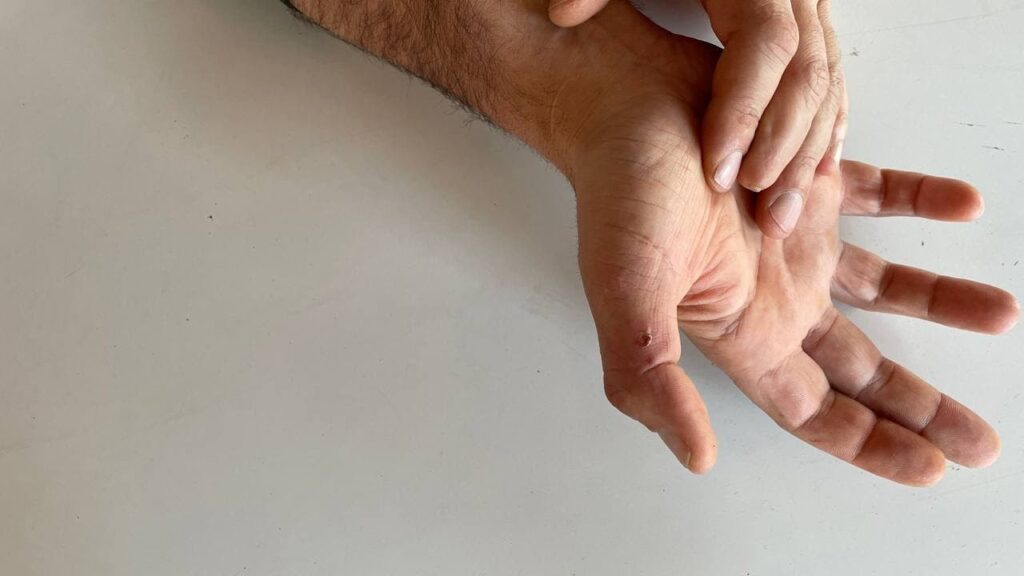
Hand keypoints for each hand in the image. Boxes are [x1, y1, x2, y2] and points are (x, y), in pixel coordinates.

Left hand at [551, 0, 847, 238]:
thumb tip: (565, 12)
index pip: (765, 45)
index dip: (744, 111)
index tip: (716, 168)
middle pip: (805, 74)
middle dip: (781, 146)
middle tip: (752, 201)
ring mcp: (804, 12)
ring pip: (824, 86)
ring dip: (805, 155)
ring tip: (776, 215)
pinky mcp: (806, 30)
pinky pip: (828, 83)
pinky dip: (820, 132)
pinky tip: (808, 176)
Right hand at [566, 8, 1017, 483]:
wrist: (622, 99)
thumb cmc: (619, 193)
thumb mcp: (629, 295)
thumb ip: (652, 380)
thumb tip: (696, 455)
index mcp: (740, 329)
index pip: (815, 410)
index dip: (870, 445)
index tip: (929, 467)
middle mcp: (773, 291)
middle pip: (860, 369)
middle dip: (919, 407)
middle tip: (977, 440)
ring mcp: (795, 236)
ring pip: (884, 285)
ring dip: (941, 301)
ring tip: (999, 313)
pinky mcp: (807, 177)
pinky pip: (878, 195)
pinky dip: (922, 202)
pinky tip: (959, 205)